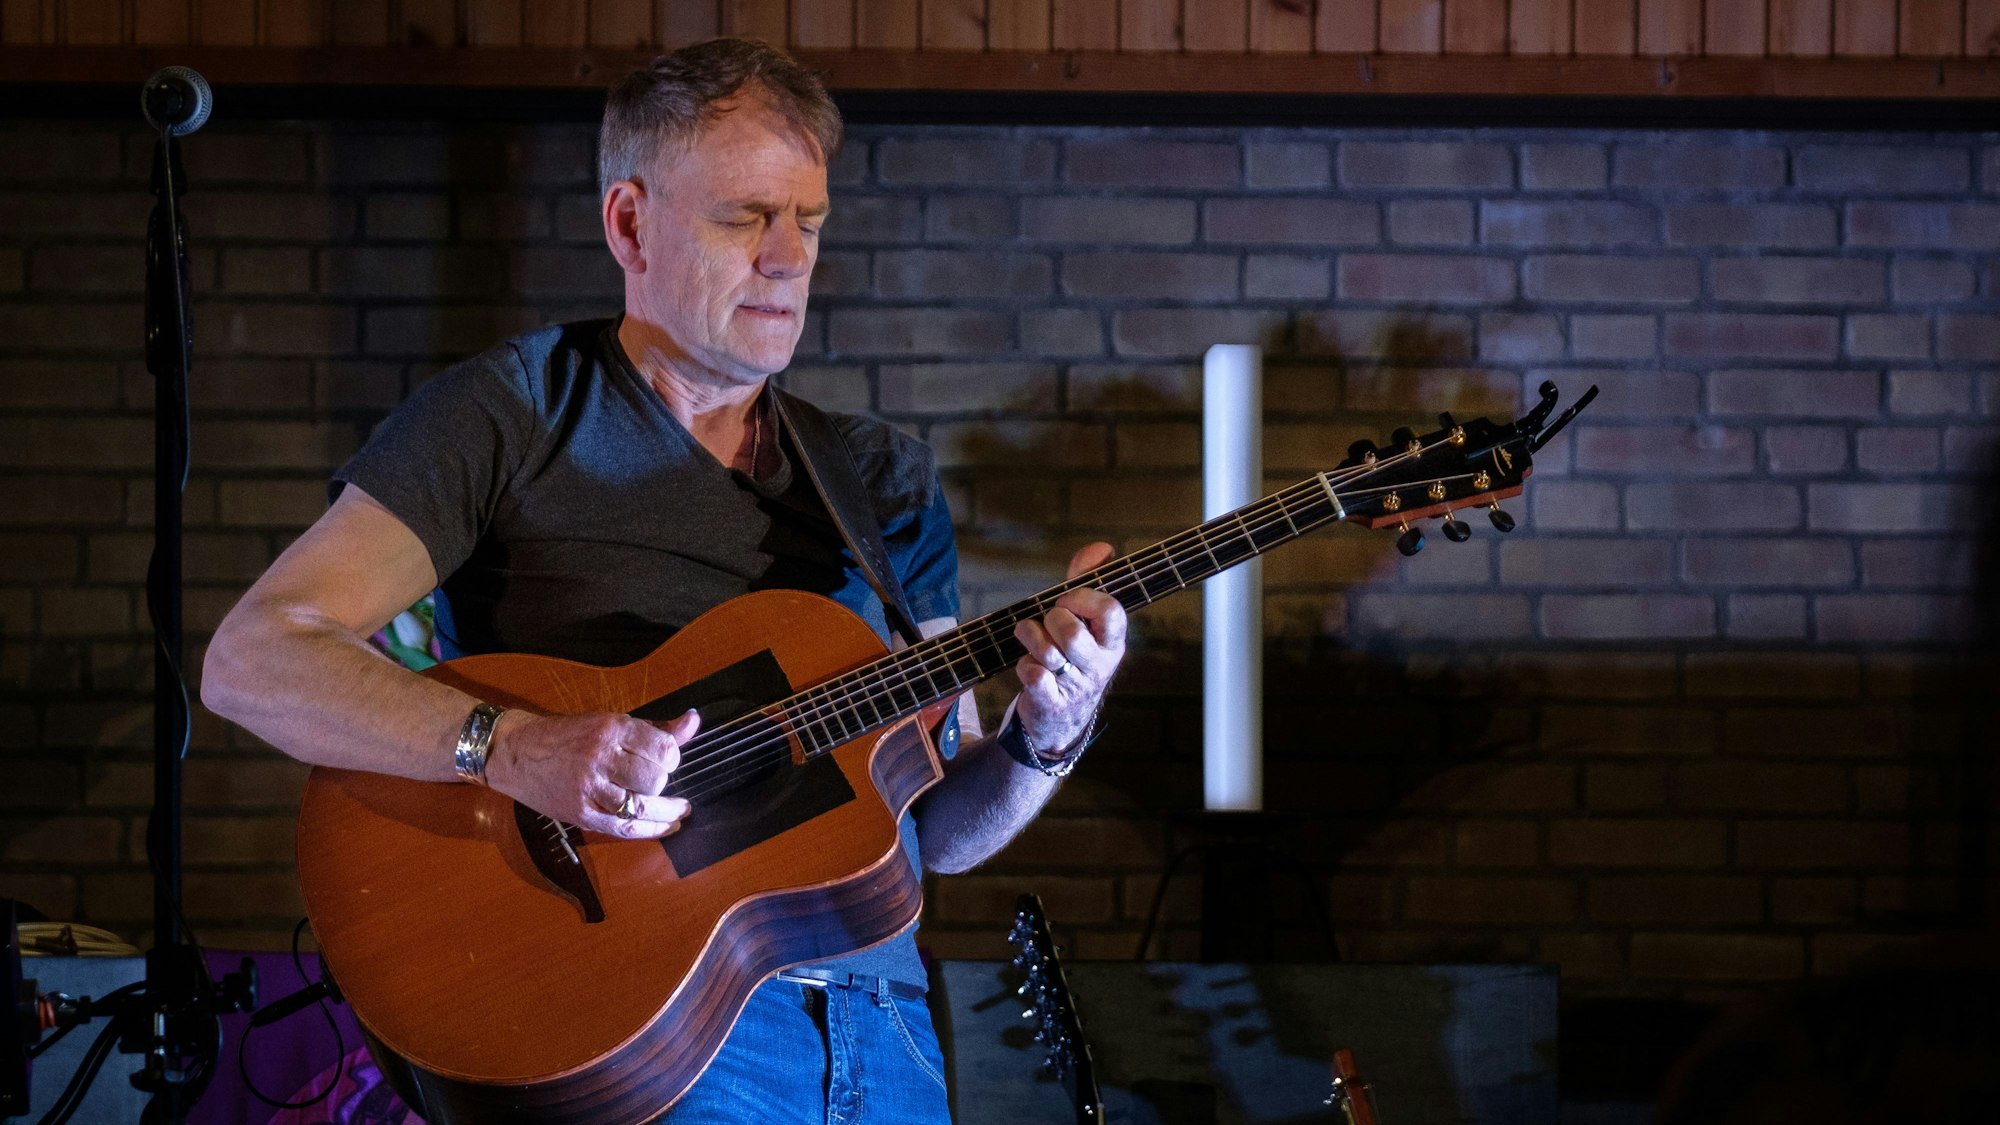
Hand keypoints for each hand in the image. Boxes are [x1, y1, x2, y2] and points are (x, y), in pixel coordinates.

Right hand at [484, 708, 697, 837]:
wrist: (513, 751)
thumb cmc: (565, 735)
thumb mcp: (608, 722)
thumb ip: (655, 728)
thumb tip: (694, 722)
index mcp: (610, 727)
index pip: (663, 748)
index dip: (673, 757)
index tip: (668, 759)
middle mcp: (600, 756)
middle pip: (654, 779)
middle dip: (665, 783)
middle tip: (661, 782)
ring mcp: (588, 787)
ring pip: (641, 805)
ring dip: (665, 811)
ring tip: (677, 810)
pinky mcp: (579, 812)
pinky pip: (623, 828)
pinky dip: (650, 830)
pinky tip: (666, 827)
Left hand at [1012, 542, 1126, 754]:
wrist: (1064, 717)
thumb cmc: (1073, 655)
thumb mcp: (1084, 618)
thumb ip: (1088, 579)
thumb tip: (1102, 547)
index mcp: (1113, 640)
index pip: (1109, 611)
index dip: (1082, 597)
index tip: (1067, 599)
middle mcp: (1100, 664)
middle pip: (1071, 631)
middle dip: (1050, 618)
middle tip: (1047, 622)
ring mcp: (1077, 686)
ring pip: (1048, 652)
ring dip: (1030, 638)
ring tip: (1030, 638)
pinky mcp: (1053, 703)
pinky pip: (1033, 676)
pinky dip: (1024, 666)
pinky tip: (1029, 666)